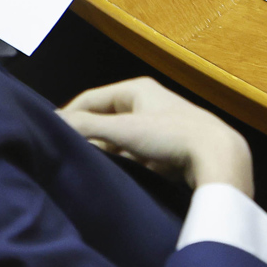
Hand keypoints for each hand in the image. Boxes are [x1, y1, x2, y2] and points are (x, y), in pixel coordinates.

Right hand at [59, 77, 253, 196]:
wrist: (218, 158)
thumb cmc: (171, 137)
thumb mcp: (124, 130)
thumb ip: (87, 127)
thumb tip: (53, 123)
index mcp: (136, 89)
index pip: (89, 99)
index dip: (67, 116)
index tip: (48, 136)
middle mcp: (146, 103)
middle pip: (103, 119)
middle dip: (85, 136)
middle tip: (63, 155)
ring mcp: (157, 126)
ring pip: (118, 138)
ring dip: (104, 151)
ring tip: (83, 168)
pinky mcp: (166, 148)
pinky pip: (133, 153)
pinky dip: (121, 162)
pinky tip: (112, 176)